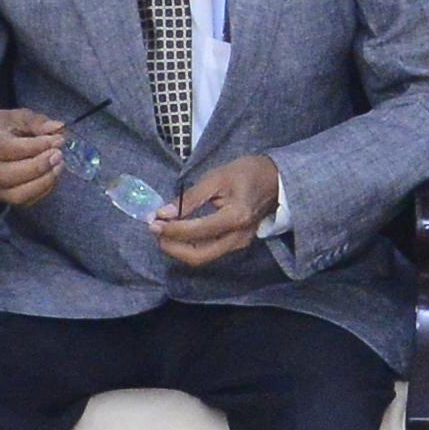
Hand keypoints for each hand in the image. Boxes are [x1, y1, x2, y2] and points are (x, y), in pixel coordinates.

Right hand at [0, 107, 72, 208]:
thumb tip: (58, 127)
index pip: (8, 149)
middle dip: (39, 167)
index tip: (58, 140)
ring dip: (43, 182)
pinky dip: (42, 190)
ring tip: (58, 166)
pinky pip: (24, 201)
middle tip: (59, 155)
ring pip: (16, 195)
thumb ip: (35, 122)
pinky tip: (51, 175)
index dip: (36, 146)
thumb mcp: (13, 117)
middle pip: (9, 176)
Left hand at [152, 152, 286, 268]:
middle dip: (172, 247)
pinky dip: (190, 246)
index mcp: (236, 217)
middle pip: (198, 256)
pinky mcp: (236, 244)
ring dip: (179, 249)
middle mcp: (238, 237)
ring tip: (163, 231)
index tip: (153, 221)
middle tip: (155, 231)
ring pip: (203, 257)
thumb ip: (189, 198)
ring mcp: (239, 244)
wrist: (275, 179)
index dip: (171, 229)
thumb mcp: (216, 177)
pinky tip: (179, 233)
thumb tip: (163, 213)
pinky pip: (209, 251)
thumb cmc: (246, 172)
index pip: (196, 231)